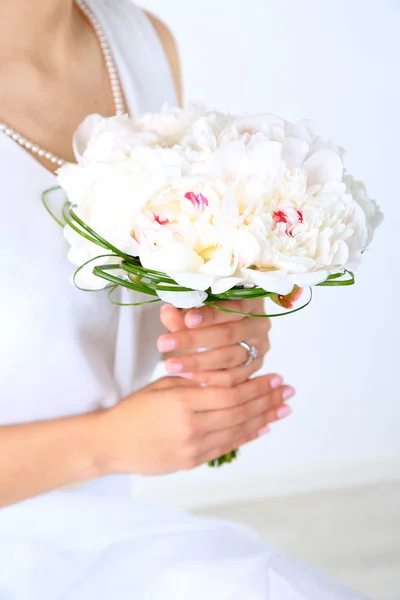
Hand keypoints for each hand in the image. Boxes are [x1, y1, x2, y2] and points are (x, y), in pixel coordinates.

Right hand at [97, 373, 292, 474]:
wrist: (112, 443)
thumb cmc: (135, 409)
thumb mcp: (163, 385)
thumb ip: (195, 382)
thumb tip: (228, 375)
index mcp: (183, 402)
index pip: (232, 393)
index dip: (257, 386)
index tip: (275, 378)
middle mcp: (192, 427)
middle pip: (240, 412)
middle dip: (268, 400)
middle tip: (288, 391)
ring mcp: (194, 448)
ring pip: (238, 430)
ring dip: (264, 418)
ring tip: (283, 409)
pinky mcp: (192, 462)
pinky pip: (227, 447)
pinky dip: (247, 436)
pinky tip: (262, 427)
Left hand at [158, 299, 269, 385]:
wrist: (223, 334)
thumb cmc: (209, 316)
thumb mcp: (195, 310)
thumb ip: (182, 313)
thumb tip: (167, 311)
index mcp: (250, 301)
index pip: (233, 307)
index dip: (210, 315)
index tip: (187, 319)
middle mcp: (259, 324)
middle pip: (228, 334)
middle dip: (194, 340)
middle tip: (164, 343)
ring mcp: (259, 348)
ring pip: (228, 359)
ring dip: (197, 362)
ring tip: (171, 365)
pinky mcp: (253, 368)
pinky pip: (231, 378)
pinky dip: (206, 377)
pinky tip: (185, 374)